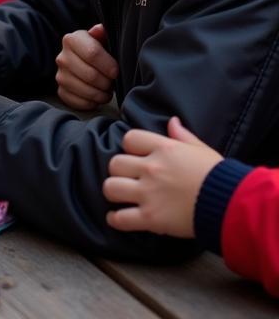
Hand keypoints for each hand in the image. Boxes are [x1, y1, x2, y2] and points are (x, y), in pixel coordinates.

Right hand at [56, 23, 117, 109]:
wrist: (84, 62)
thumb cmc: (98, 51)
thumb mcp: (101, 39)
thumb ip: (102, 34)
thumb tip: (100, 29)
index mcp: (72, 40)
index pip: (92, 53)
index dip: (108, 65)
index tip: (116, 71)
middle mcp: (62, 57)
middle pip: (90, 75)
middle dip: (107, 82)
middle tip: (113, 81)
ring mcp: (60, 75)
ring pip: (86, 91)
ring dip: (101, 94)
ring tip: (107, 89)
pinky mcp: (61, 92)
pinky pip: (79, 103)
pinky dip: (92, 102)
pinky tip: (97, 96)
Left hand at [104, 116, 222, 237]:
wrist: (232, 205)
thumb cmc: (220, 176)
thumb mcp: (202, 150)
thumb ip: (183, 136)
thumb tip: (172, 121)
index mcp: (163, 149)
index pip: (129, 139)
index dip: (130, 147)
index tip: (136, 156)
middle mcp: (151, 168)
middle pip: (114, 163)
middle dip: (119, 171)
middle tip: (127, 178)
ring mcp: (148, 193)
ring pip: (110, 187)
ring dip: (113, 192)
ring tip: (120, 196)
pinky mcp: (150, 218)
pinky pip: (120, 218)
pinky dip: (115, 220)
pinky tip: (116, 218)